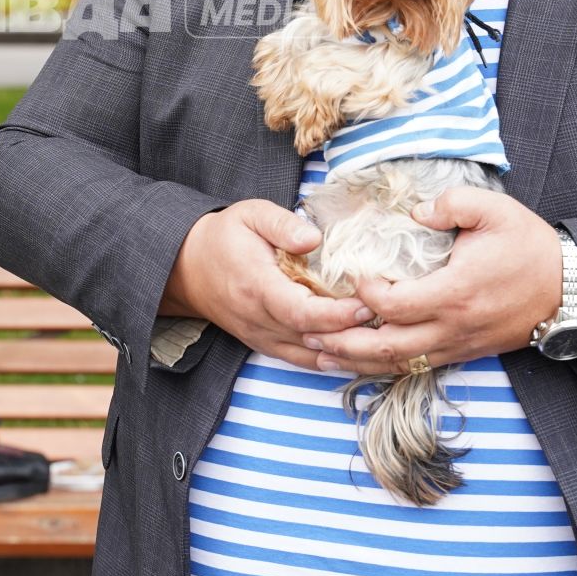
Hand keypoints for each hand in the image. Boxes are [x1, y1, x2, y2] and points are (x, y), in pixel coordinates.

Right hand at [160, 199, 372, 370]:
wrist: (185, 267)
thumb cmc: (224, 236)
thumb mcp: (251, 214)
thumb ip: (283, 223)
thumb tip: (315, 238)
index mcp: (256, 286)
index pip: (301, 312)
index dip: (337, 315)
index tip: (369, 304)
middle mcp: (258, 320)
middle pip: (312, 340)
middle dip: (353, 336)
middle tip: (391, 324)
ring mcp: (261, 336)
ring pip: (311, 357)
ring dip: (347, 354)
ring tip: (384, 343)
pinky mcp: (265, 344)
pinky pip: (302, 361)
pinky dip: (332, 361)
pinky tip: (359, 355)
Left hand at [303, 186, 561, 374]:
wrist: (571, 289)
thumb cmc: (530, 246)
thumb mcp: (495, 210)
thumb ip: (450, 204)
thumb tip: (414, 211)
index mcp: (455, 292)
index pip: (394, 305)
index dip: (364, 293)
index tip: (351, 274)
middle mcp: (452, 327)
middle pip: (387, 347)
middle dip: (343, 343)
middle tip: (307, 331)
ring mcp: (458, 345)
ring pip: (399, 364)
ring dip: (357, 362)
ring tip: (320, 355)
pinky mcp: (464, 352)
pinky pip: (417, 367)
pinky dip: (385, 367)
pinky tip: (360, 363)